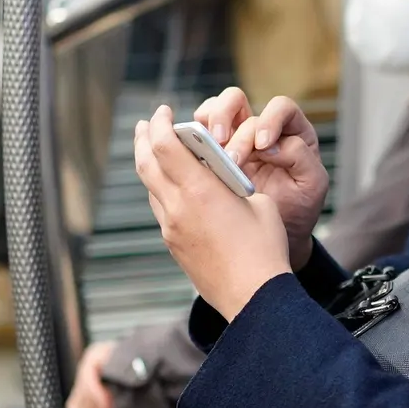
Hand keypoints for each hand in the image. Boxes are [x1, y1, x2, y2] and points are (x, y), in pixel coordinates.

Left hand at [135, 104, 293, 320]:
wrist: (253, 296)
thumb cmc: (265, 249)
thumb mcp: (260, 203)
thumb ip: (237, 183)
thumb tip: (224, 178)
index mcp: (200, 191)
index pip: (164, 144)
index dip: (160, 123)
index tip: (164, 111)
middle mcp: (177, 208)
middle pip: (145, 163)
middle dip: (143, 138)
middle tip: (146, 124)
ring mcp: (171, 229)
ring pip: (150, 187)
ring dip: (149, 164)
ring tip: (155, 152)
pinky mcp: (174, 246)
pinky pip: (160, 208)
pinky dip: (160, 189)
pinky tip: (172, 187)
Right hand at [193, 88, 327, 269]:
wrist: (278, 233)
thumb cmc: (300, 207)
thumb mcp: (312, 184)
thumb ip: (300, 157)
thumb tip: (270, 145)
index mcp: (291, 131)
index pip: (280, 107)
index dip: (270, 119)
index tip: (263, 146)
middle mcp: (260, 128)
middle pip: (235, 99)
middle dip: (226, 117)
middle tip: (225, 149)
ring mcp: (234, 138)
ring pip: (211, 110)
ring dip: (207, 127)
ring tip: (209, 154)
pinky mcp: (214, 154)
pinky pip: (196, 134)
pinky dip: (192, 141)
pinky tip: (197, 159)